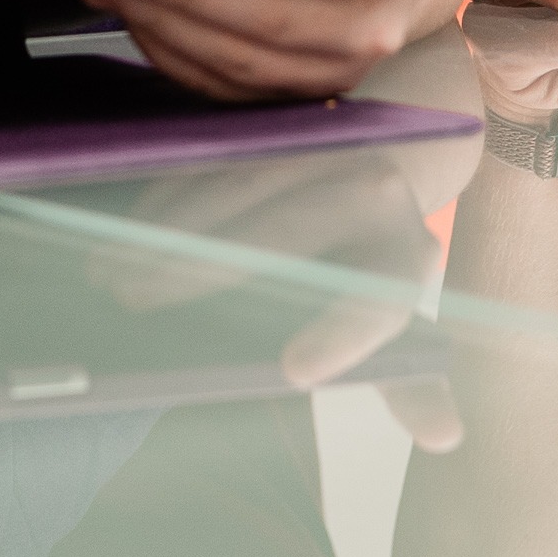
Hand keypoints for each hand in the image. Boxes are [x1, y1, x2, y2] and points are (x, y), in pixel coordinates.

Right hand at [96, 148, 462, 448]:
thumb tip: (445, 437)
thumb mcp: (400, 324)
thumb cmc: (373, 268)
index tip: (295, 372)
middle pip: (287, 233)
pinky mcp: (291, 119)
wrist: (387, 160)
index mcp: (403, 257)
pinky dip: (171, 186)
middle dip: (201, 268)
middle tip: (131, 303)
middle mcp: (377, 194)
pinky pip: (224, 149)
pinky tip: (127, 220)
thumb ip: (410, 383)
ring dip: (171, 224)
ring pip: (243, 184)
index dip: (343, 335)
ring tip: (112, 267)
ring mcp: (331, 145)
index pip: (379, 300)